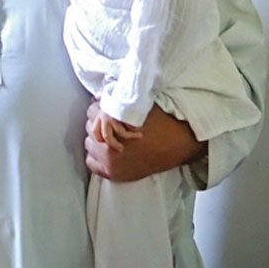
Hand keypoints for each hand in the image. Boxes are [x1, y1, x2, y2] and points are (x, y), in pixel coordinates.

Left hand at [85, 100, 205, 180]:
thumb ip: (118, 100)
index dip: (99, 108)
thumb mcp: (138, 104)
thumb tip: (102, 95)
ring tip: (109, 136)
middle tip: (108, 122)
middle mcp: (106, 143)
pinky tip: (105, 151)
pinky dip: (96, 157)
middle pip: (89, 127)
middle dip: (97, 123)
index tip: (106, 108)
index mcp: (111, 123)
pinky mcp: (114, 174)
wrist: (179, 143)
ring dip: (96, 139)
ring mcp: (109, 161)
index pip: (91, 111)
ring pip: (89, 145)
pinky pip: (92, 163)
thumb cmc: (162, 121)